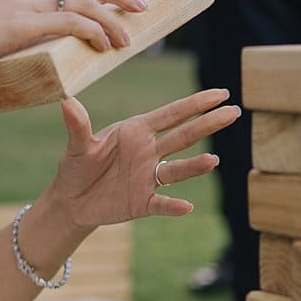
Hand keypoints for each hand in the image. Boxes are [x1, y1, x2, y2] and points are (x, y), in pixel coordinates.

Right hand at [0, 0, 142, 80]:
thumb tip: (11, 56)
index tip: (114, 3)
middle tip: (139, 7)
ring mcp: (21, 2)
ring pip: (82, 0)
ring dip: (111, 18)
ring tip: (127, 38)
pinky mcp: (20, 23)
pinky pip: (70, 21)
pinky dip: (94, 31)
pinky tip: (105, 45)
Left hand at [45, 87, 239, 228]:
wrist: (71, 200)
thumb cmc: (77, 166)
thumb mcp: (77, 146)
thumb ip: (77, 126)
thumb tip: (66, 101)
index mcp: (137, 131)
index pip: (171, 114)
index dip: (195, 104)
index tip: (220, 94)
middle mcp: (149, 152)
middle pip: (184, 136)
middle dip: (208, 124)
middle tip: (234, 113)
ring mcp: (149, 177)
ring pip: (178, 169)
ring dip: (195, 166)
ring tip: (214, 160)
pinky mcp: (143, 202)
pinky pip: (161, 203)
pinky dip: (173, 206)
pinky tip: (186, 207)